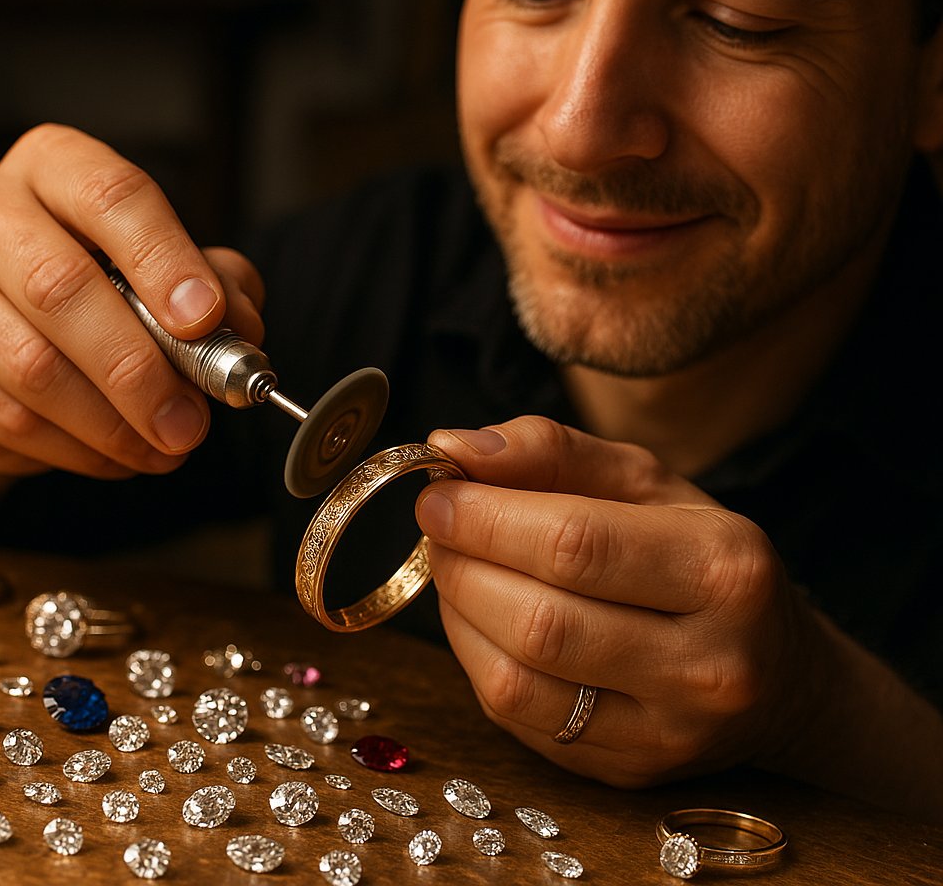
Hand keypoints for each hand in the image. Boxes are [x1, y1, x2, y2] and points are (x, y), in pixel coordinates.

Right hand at [0, 124, 264, 500]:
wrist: (5, 337)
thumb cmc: (105, 290)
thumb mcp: (174, 270)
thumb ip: (220, 284)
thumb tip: (240, 327)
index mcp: (56, 167)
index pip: (112, 197)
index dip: (164, 260)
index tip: (205, 321)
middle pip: (61, 287)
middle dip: (139, 369)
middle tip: (190, 422)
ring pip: (31, 367)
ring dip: (113, 425)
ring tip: (167, 448)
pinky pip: (3, 417)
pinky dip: (74, 450)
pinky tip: (117, 456)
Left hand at [416, 415, 809, 787]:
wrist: (777, 676)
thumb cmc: (699, 555)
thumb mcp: (647, 481)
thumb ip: (551, 451)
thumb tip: (452, 444)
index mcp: (723, 569)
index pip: (574, 543)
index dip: (485, 516)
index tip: (438, 494)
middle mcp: (708, 664)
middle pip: (539, 621)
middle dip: (462, 564)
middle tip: (438, 528)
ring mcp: (668, 733)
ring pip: (516, 681)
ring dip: (458, 614)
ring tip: (457, 568)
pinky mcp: (627, 770)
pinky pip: (516, 717)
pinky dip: (476, 659)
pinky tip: (482, 618)